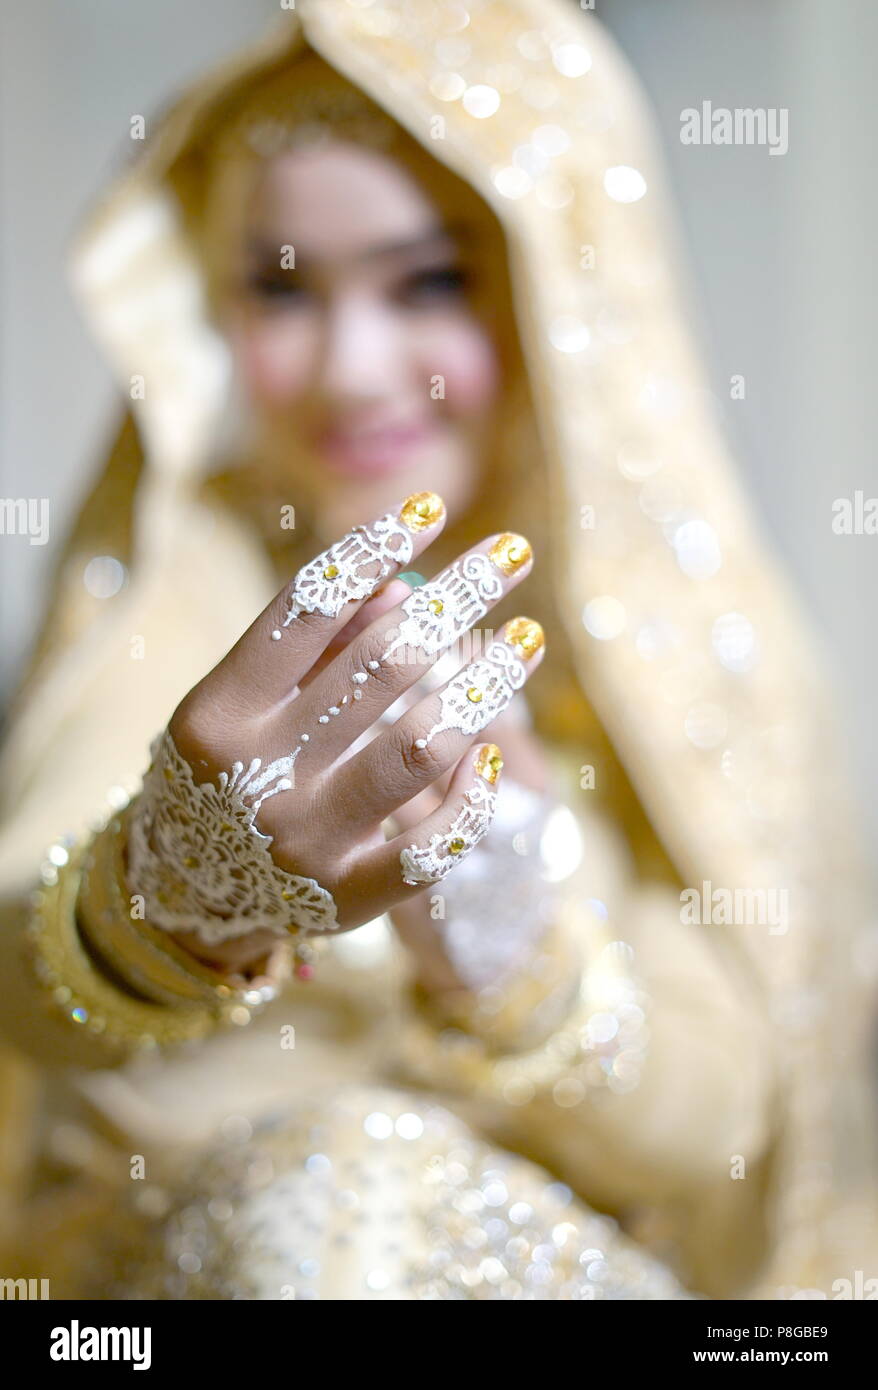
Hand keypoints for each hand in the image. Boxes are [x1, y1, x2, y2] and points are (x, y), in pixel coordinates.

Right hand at [125, 492, 544, 972]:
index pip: (306, 608)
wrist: (185, 898)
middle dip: (460, 596)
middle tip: (512, 552)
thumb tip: (402, 586)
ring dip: (488, 682)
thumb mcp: (242, 704)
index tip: (431, 506)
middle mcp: (256, 776)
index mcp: (218, 713)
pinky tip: (487, 750)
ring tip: (529, 638)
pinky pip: (432, 845)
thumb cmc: (225, 774)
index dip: (372, 548)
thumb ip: (313, 647)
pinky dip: (468, 795)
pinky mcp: (347, 900)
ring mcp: (304, 842)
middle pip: (383, 662)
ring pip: (422, 746)